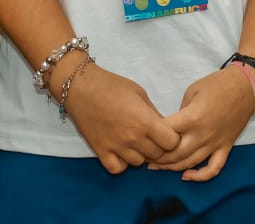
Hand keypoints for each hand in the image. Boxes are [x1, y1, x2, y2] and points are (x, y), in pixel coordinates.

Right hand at [60, 63, 179, 174]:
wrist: (82, 88)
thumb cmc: (112, 86)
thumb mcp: (140, 94)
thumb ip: (154, 113)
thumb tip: (165, 127)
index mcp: (145, 121)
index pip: (172, 143)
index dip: (172, 138)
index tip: (167, 132)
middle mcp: (133, 138)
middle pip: (157, 155)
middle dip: (159, 146)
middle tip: (153, 136)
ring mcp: (116, 147)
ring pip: (138, 163)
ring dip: (140, 154)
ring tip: (135, 141)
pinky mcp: (101, 152)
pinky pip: (117, 169)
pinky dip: (122, 163)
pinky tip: (121, 151)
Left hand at [149, 66, 254, 180]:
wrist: (245, 86)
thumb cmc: (217, 84)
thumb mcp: (192, 91)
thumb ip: (181, 112)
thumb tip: (173, 127)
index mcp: (192, 118)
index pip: (166, 133)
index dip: (152, 136)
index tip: (143, 136)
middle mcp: (203, 135)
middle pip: (174, 154)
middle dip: (157, 157)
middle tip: (144, 155)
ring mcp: (215, 144)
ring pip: (190, 164)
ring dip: (171, 167)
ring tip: (156, 166)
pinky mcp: (225, 148)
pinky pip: (213, 168)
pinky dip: (200, 176)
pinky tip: (187, 176)